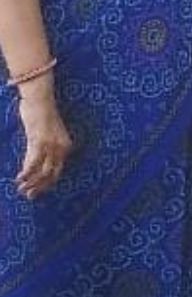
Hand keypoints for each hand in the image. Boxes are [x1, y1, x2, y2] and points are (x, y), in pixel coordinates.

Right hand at [14, 81, 71, 199]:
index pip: (58, 170)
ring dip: (32, 183)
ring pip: (43, 171)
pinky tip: (19, 179)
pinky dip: (26, 173)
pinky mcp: (39, 141)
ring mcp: (51, 145)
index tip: (37, 191)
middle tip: (29, 196)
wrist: (40, 100)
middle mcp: (62, 147)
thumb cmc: (41, 115)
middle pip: (52, 174)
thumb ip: (46, 147)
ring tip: (22, 190)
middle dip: (41, 187)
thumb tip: (37, 160)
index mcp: (66, 146)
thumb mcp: (48, 133)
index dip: (47, 183)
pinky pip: (33, 162)